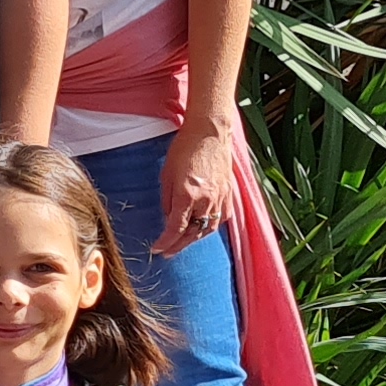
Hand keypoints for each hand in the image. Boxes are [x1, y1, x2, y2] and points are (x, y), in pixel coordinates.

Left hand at [156, 112, 237, 255]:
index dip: (165, 242)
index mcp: (187, 195)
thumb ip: (167, 199)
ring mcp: (220, 198)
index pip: (175, 229)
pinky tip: (203, 228)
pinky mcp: (229, 194)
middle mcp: (206, 200)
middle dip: (178, 245)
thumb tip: (168, 218)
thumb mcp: (166, 174)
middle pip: (192, 233)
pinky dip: (211, 226)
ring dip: (194, 238)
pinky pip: (221, 218)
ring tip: (183, 243)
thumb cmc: (184, 149)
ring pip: (208, 228)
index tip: (157, 249)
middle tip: (168, 253)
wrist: (210, 132)